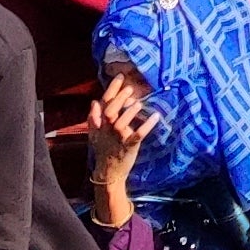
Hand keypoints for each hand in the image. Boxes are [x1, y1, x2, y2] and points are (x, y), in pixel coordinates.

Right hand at [85, 70, 149, 204]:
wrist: (108, 173)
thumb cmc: (104, 150)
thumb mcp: (95, 135)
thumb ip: (94, 118)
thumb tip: (94, 102)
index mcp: (101, 125)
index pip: (104, 103)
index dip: (112, 89)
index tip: (120, 76)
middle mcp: (107, 130)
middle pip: (110, 112)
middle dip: (119, 99)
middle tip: (130, 88)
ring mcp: (118, 138)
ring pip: (121, 123)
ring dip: (130, 112)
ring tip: (139, 103)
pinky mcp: (129, 146)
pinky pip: (137, 135)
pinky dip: (146, 126)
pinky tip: (156, 116)